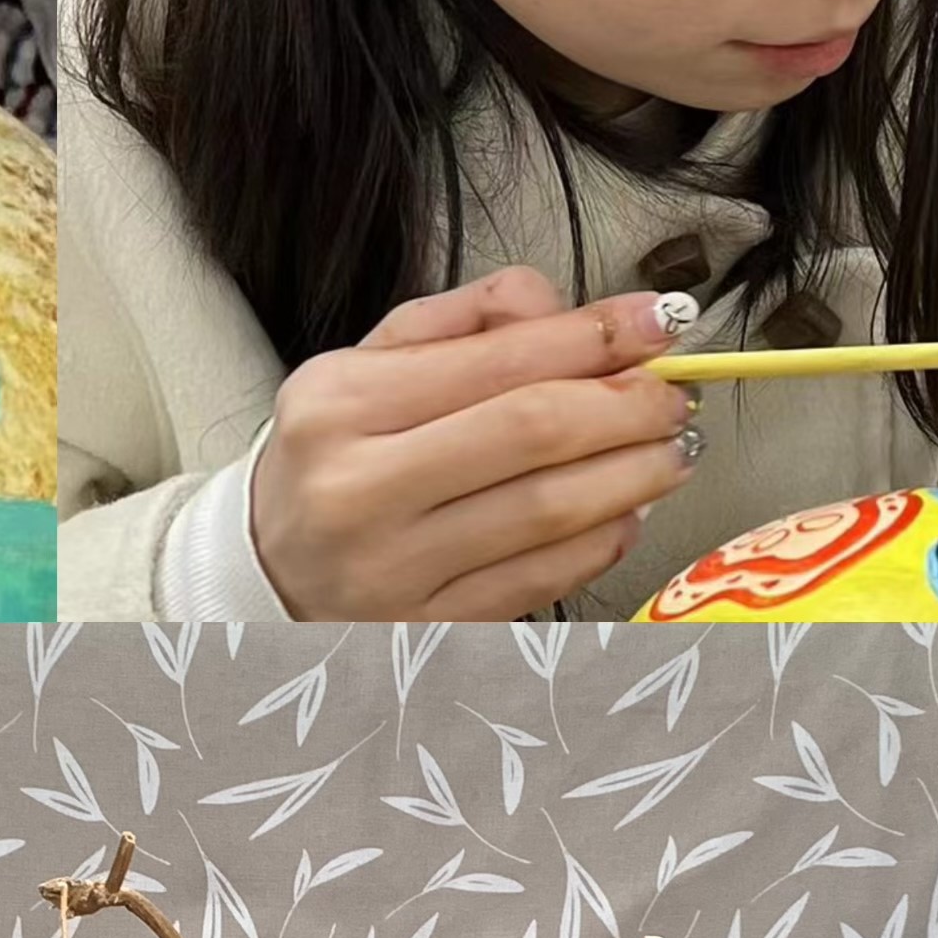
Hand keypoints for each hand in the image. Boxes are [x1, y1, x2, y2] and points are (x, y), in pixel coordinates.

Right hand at [250, 270, 698, 619]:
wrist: (264, 571)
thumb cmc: (331, 458)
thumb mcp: (365, 366)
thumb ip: (464, 322)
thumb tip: (567, 306)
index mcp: (340, 405)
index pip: (500, 363)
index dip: (597, 337)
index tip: (660, 320)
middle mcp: (359, 489)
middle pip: (533, 433)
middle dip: (628, 406)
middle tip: (673, 394)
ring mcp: (393, 571)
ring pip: (550, 512)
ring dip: (633, 475)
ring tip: (669, 449)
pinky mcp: (425, 630)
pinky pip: (542, 580)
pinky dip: (602, 541)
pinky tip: (625, 511)